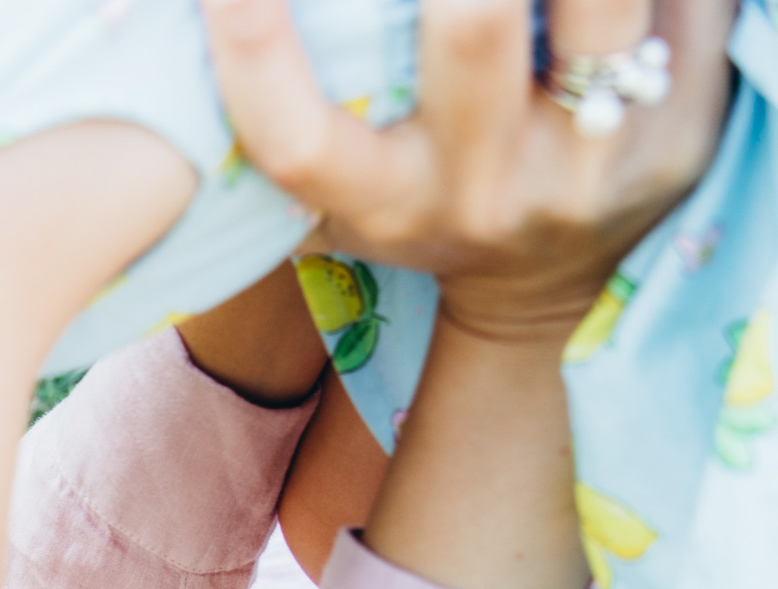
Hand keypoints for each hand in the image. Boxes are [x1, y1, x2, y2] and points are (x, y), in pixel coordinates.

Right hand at [204, 0, 729, 340]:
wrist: (546, 284)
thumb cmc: (411, 205)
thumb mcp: (332, 197)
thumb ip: (282, 125)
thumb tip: (180, 30)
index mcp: (380, 209)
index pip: (297, 140)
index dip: (253, 53)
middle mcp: (484, 191)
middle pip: (476, 29)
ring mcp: (593, 161)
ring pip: (602, 4)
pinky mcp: (685, 126)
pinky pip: (684, 9)